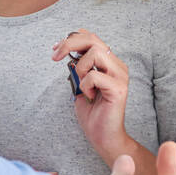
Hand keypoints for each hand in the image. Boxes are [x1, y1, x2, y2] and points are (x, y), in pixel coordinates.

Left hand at [52, 29, 129, 161]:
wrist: (103, 136)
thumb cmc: (93, 113)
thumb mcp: (80, 84)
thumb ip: (79, 68)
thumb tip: (68, 53)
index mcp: (109, 63)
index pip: (92, 38)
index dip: (71, 38)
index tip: (55, 48)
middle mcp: (117, 66)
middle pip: (92, 39)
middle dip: (69, 44)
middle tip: (55, 56)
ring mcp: (120, 76)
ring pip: (95, 52)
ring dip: (80, 68)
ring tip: (81, 85)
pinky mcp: (118, 88)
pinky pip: (94, 76)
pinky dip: (85, 85)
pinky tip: (89, 96)